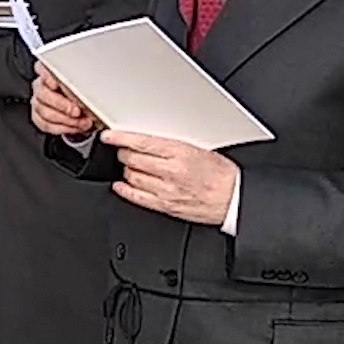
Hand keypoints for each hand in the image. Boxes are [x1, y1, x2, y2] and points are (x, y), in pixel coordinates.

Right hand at [30, 63, 95, 137]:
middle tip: (76, 110)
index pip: (42, 69)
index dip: (48, 77)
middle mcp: (41, 85)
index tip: (56, 84)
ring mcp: (38, 102)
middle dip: (61, 104)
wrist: (82, 110)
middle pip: (43, 93)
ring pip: (44, 111)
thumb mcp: (86, 84)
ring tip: (83, 122)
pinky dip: (63, 128)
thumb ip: (82, 83)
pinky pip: (46, 124)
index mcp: (50, 71)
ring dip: (66, 119)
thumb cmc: (83, 93)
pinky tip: (75, 127)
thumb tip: (89, 88)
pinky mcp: (38, 117)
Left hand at [103, 131, 239, 226]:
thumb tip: (148, 142)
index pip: (141, 142)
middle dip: (123, 153)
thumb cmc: (222, 174)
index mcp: (180, 152)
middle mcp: (171, 171)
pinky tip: (120, 185)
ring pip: (132, 177)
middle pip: (133, 159)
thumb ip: (171, 146)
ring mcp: (166, 190)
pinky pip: (138, 198)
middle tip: (123, 150)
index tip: (109, 136)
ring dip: (126, 170)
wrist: (234, 198)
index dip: (120, 139)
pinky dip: (125, 191)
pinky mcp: (166, 206)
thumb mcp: (199, 149)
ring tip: (128, 166)